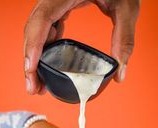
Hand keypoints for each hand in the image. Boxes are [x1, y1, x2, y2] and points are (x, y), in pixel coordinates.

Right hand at [24, 0, 139, 93]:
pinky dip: (45, 49)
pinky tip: (48, 65)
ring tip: (40, 84)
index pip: (42, 19)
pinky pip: (47, 28)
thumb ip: (124, 40)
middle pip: (34, 29)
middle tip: (34, 88)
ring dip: (36, 58)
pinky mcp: (60, 6)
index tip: (31, 70)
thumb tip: (120, 75)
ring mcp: (55, 1)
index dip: (33, 46)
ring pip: (38, 31)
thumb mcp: (127, 8)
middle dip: (31, 61)